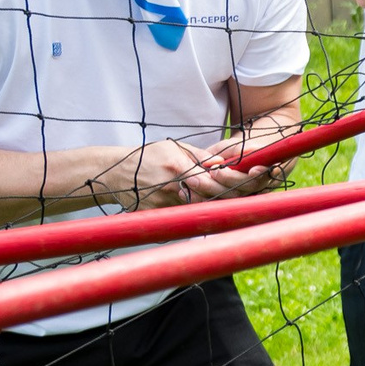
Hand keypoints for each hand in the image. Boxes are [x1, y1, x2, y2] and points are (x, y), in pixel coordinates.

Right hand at [95, 140, 264, 210]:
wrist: (112, 173)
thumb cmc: (147, 156)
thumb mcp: (174, 148)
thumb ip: (200, 157)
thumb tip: (224, 164)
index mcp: (177, 168)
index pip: (211, 181)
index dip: (233, 184)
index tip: (252, 181)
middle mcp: (171, 188)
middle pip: (209, 199)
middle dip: (230, 197)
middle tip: (252, 195)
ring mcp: (163, 205)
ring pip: (197, 210)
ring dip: (214, 207)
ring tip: (233, 205)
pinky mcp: (156, 216)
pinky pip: (181, 217)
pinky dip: (193, 214)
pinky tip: (206, 213)